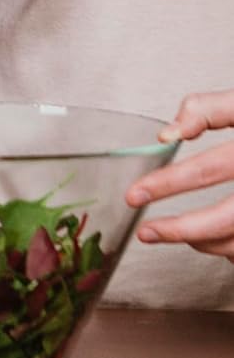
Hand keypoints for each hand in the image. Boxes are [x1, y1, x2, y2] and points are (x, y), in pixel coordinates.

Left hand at [126, 91, 233, 258]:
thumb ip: (206, 109)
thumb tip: (168, 135)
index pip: (208, 169)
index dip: (167, 184)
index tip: (134, 195)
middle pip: (226, 219)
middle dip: (181, 230)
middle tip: (146, 232)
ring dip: (204, 242)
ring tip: (177, 233)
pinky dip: (229, 248)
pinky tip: (211, 239)